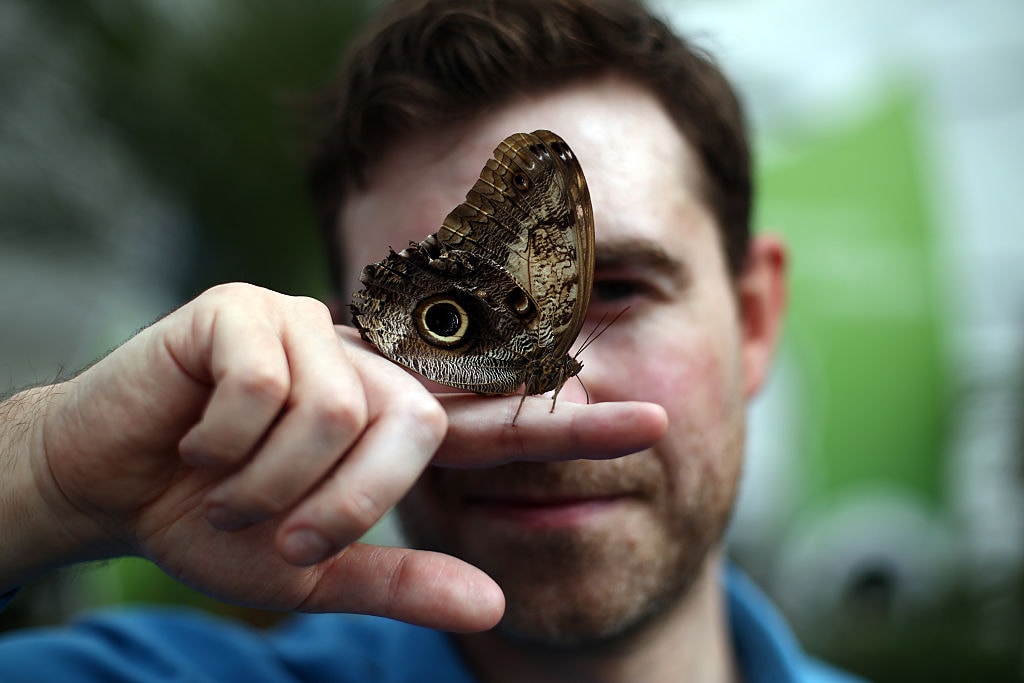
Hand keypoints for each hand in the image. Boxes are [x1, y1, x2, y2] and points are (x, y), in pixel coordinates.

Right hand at [0, 283, 666, 630]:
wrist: (109, 482)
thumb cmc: (212, 520)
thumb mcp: (310, 570)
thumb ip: (397, 580)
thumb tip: (495, 603)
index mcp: (386, 426)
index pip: (496, 424)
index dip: (575, 425)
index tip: (657, 420)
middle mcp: (364, 366)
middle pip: (411, 429)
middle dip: (342, 503)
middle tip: (280, 528)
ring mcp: (307, 327)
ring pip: (333, 414)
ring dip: (267, 481)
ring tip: (223, 477)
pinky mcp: (246, 307)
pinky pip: (264, 384)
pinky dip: (222, 439)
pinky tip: (195, 432)